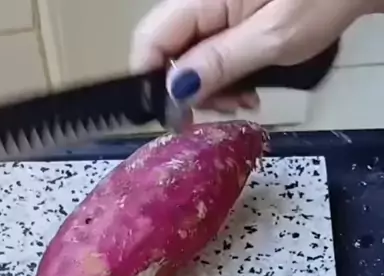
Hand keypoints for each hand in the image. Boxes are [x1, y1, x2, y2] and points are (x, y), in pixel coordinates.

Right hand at [130, 0, 370, 111]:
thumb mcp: (272, 38)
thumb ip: (221, 63)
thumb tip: (175, 91)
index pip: (149, 41)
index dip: (154, 83)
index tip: (178, 117)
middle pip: (164, 51)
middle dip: (186, 91)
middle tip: (224, 110)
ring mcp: (212, 8)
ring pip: (185, 56)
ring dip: (208, 89)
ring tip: (243, 101)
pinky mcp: (227, 17)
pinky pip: (207, 51)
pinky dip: (222, 77)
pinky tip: (247, 89)